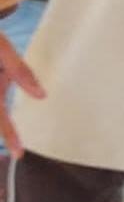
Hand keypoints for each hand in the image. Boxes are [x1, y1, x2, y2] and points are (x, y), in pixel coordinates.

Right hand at [0, 31, 38, 155]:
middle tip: (14, 148)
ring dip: (2, 120)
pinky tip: (7, 116)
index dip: (9, 135)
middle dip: (3, 130)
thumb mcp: (1, 47)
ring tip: (12, 136)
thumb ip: (20, 72)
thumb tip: (41, 96)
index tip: (18, 153)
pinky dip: (1, 112)